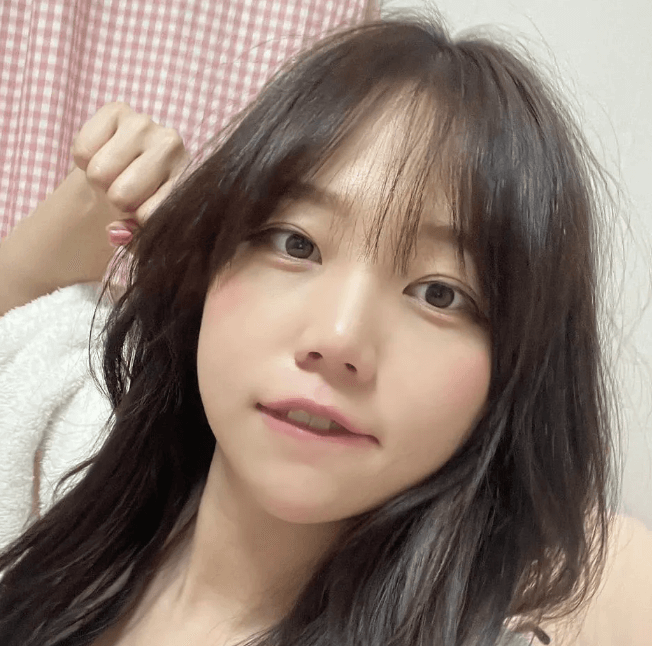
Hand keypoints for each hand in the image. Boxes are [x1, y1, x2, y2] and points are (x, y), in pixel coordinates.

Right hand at [72, 102, 187, 246]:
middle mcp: (175, 147)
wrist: (124, 175)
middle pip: (122, 195)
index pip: (152, 215)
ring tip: (115, 175)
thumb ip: (134, 240)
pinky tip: (103, 155)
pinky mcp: (118, 109)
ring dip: (99, 183)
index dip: (138, 222)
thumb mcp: (144, 231)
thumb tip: (116, 231)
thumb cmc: (140, 205)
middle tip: (124, 193)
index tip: (142, 214)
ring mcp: (148, 124)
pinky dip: (84, 161)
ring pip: (100, 174)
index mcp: (189, 180)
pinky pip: (84, 150)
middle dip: (115, 203)